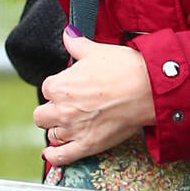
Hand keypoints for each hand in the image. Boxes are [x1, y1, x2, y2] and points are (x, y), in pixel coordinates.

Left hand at [35, 30, 155, 165]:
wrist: (149, 88)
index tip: (70, 89)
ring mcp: (73, 129)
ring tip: (70, 126)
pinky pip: (61, 157)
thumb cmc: (124, 68)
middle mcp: (61, 110)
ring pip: (51, 135)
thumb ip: (76, 45)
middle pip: (42, 115)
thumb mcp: (96, 51)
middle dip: (52, 111)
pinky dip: (54, 157)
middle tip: (68, 108)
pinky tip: (52, 153)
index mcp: (58, 86)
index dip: (58, 89)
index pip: (46, 89)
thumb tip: (68, 33)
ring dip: (58, 130)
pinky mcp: (87, 145)